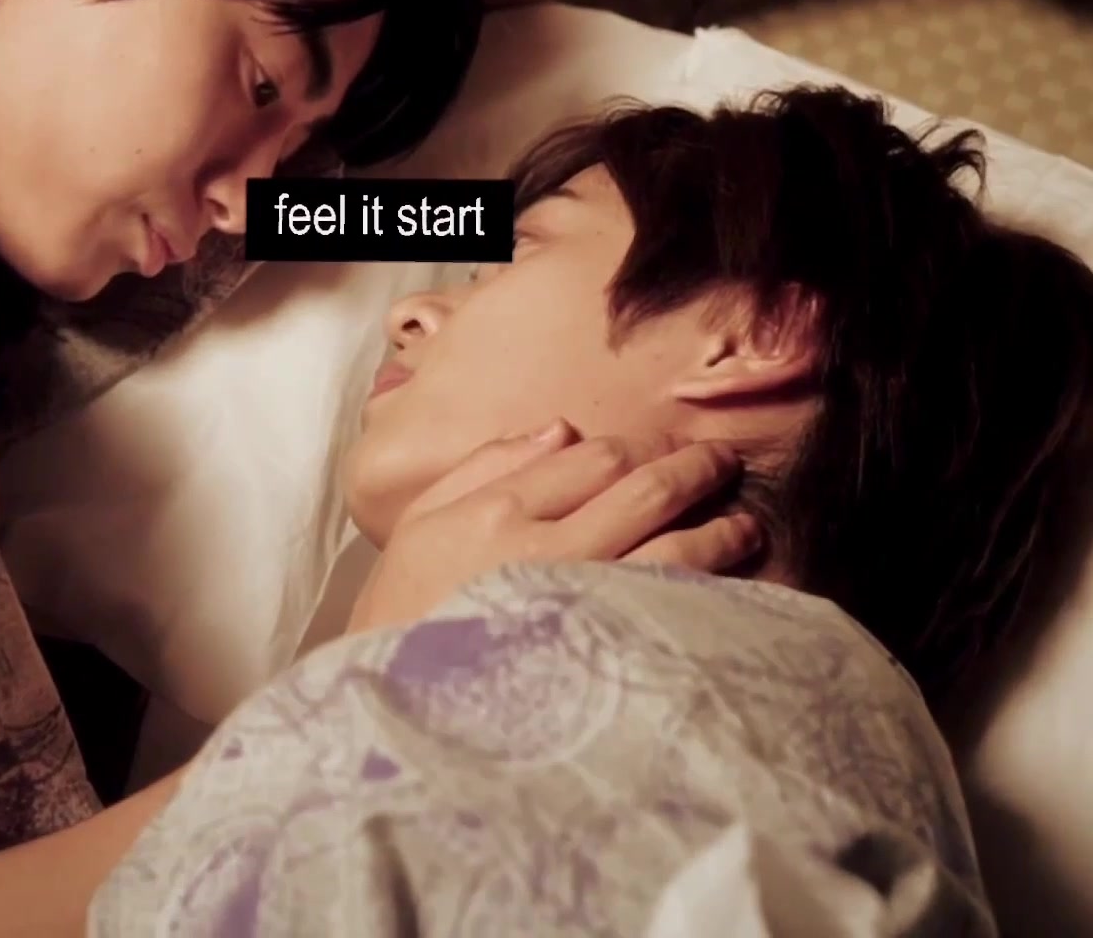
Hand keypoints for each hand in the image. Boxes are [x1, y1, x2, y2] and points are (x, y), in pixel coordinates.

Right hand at [345, 419, 759, 633]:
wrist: (399, 716)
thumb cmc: (401, 616)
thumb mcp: (421, 524)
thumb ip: (486, 467)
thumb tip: (560, 429)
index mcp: (499, 510)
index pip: (589, 460)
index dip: (633, 449)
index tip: (656, 451)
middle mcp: (549, 550)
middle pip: (641, 493)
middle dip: (691, 472)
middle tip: (722, 463)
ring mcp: (585, 609)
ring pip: (674, 552)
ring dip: (719, 531)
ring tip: (747, 525)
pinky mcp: (611, 665)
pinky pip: (675, 616)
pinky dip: (712, 595)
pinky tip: (733, 589)